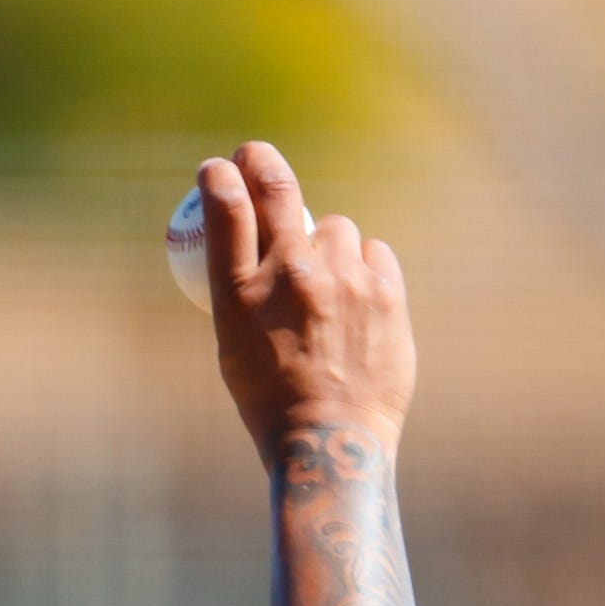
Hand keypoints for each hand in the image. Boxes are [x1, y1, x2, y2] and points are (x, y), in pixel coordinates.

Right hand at [195, 140, 415, 471]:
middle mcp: (290, 276)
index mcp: (241, 296)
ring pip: (334, 228)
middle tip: (254, 158)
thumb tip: (255, 244)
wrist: (331, 447)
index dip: (221, 177)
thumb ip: (245, 292)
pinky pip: (373, 253)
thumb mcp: (234, 350)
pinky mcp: (385, 291)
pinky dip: (362, 268)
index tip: (219, 169)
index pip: (228, 208)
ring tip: (324, 287)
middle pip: (277, 188)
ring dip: (326, 243)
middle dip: (260, 162)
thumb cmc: (273, 406)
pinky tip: (355, 301)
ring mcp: (342, 280)